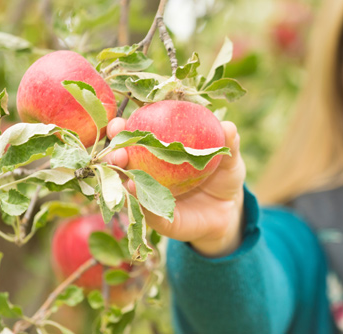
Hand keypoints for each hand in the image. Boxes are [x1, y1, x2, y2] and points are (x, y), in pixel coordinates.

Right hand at [104, 117, 246, 257]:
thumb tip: (228, 127)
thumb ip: (228, 143)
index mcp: (161, 153)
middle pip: (124, 161)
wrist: (228, 211)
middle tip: (116, 142)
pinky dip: (139, 199)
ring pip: (128, 186)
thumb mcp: (228, 160)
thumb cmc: (224, 177)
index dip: (123, 129)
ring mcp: (151, 197)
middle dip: (114, 150)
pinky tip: (134, 188)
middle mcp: (150, 174)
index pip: (138, 137)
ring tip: (120, 162)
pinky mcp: (159, 220)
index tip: (119, 122)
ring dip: (119, 174)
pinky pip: (146, 210)